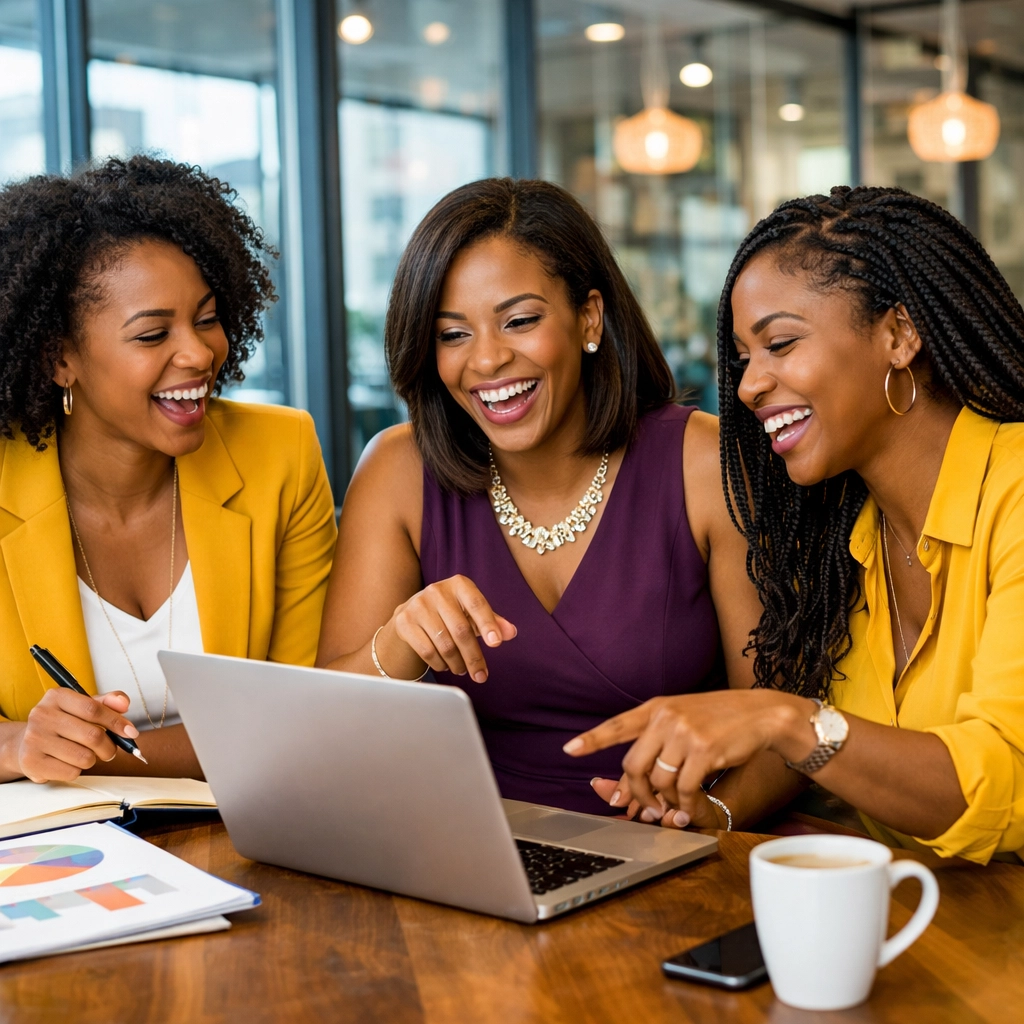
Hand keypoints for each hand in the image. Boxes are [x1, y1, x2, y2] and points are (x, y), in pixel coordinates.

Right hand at [9, 688, 138, 782]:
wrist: (24, 743)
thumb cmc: (62, 724)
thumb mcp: (82, 706)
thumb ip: (107, 702)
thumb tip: (124, 703)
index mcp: (56, 696)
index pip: (93, 709)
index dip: (117, 722)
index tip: (131, 732)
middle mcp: (41, 715)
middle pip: (93, 735)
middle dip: (109, 747)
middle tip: (109, 750)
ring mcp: (34, 739)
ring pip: (84, 757)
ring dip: (92, 760)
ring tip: (83, 754)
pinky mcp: (31, 762)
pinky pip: (71, 772)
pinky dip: (76, 770)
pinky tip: (66, 763)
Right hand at [382, 575, 516, 681]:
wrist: (411, 613)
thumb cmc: (450, 613)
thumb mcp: (472, 613)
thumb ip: (492, 621)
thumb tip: (511, 632)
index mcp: (459, 584)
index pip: (477, 604)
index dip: (488, 624)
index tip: (497, 643)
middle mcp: (437, 591)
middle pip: (461, 630)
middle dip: (473, 657)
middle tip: (481, 675)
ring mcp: (418, 605)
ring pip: (444, 644)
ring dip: (457, 663)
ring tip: (463, 670)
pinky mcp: (404, 622)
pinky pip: (427, 651)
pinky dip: (439, 664)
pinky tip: (445, 666)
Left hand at [566, 691, 814, 821]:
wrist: (762, 714)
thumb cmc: (721, 720)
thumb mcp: (684, 720)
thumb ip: (657, 743)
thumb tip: (628, 784)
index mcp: (657, 706)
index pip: (618, 725)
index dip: (593, 739)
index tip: (570, 750)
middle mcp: (666, 716)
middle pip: (633, 765)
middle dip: (635, 793)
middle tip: (645, 809)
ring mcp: (684, 732)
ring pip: (658, 780)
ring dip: (665, 802)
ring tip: (674, 808)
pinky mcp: (703, 750)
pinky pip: (683, 790)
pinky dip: (684, 806)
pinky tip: (688, 810)